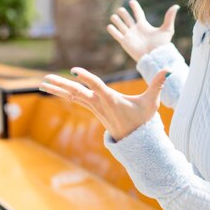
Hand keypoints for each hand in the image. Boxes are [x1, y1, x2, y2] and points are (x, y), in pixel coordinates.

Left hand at [39, 68, 169, 140]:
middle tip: (43, 79)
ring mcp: (94, 106)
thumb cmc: (143, 119)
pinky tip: (54, 89)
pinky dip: (64, 92)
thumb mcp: (151, 102)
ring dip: (57, 88)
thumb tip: (168, 70)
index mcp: (111, 99)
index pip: (96, 85)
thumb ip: (157, 84)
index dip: (86, 77)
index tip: (75, 70)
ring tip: (41, 83)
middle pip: (76, 92)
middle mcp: (99, 103)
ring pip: (73, 95)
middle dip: (60, 85)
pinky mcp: (93, 108)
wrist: (135, 140)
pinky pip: (75, 98)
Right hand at [107, 0, 179, 61]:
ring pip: (120, 24)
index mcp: (144, 25)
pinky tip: (110, 26)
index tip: (132, 1)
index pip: (137, 13)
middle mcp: (135, 29)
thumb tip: (176, 6)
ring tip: (114, 16)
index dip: (134, 7)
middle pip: (127, 18)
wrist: (155, 57)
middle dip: (123, 13)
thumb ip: (170, 17)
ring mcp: (129, 35)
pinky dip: (112, 30)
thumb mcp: (167, 29)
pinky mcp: (124, 42)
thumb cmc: (162, 45)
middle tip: (121, 10)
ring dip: (116, 20)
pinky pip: (116, 34)